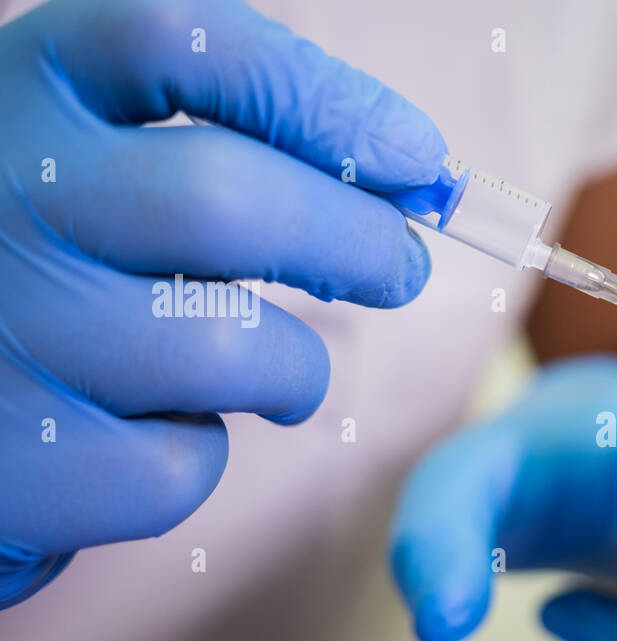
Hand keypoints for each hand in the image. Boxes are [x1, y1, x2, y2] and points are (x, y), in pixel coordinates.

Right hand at [0, 0, 443, 606]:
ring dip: (293, 371)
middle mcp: (0, 192)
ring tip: (281, 374)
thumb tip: (411, 170)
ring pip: (231, 350)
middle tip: (402, 268)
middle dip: (358, 242)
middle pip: (226, 200)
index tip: (415, 154)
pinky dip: (202, 453)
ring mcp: (5, 329)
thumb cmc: (49, 270)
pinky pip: (181, 463)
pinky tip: (156, 429)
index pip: (182, 40)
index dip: (324, 98)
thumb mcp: (95, 162)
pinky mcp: (21, 459)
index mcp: (27, 88)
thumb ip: (220, 139)